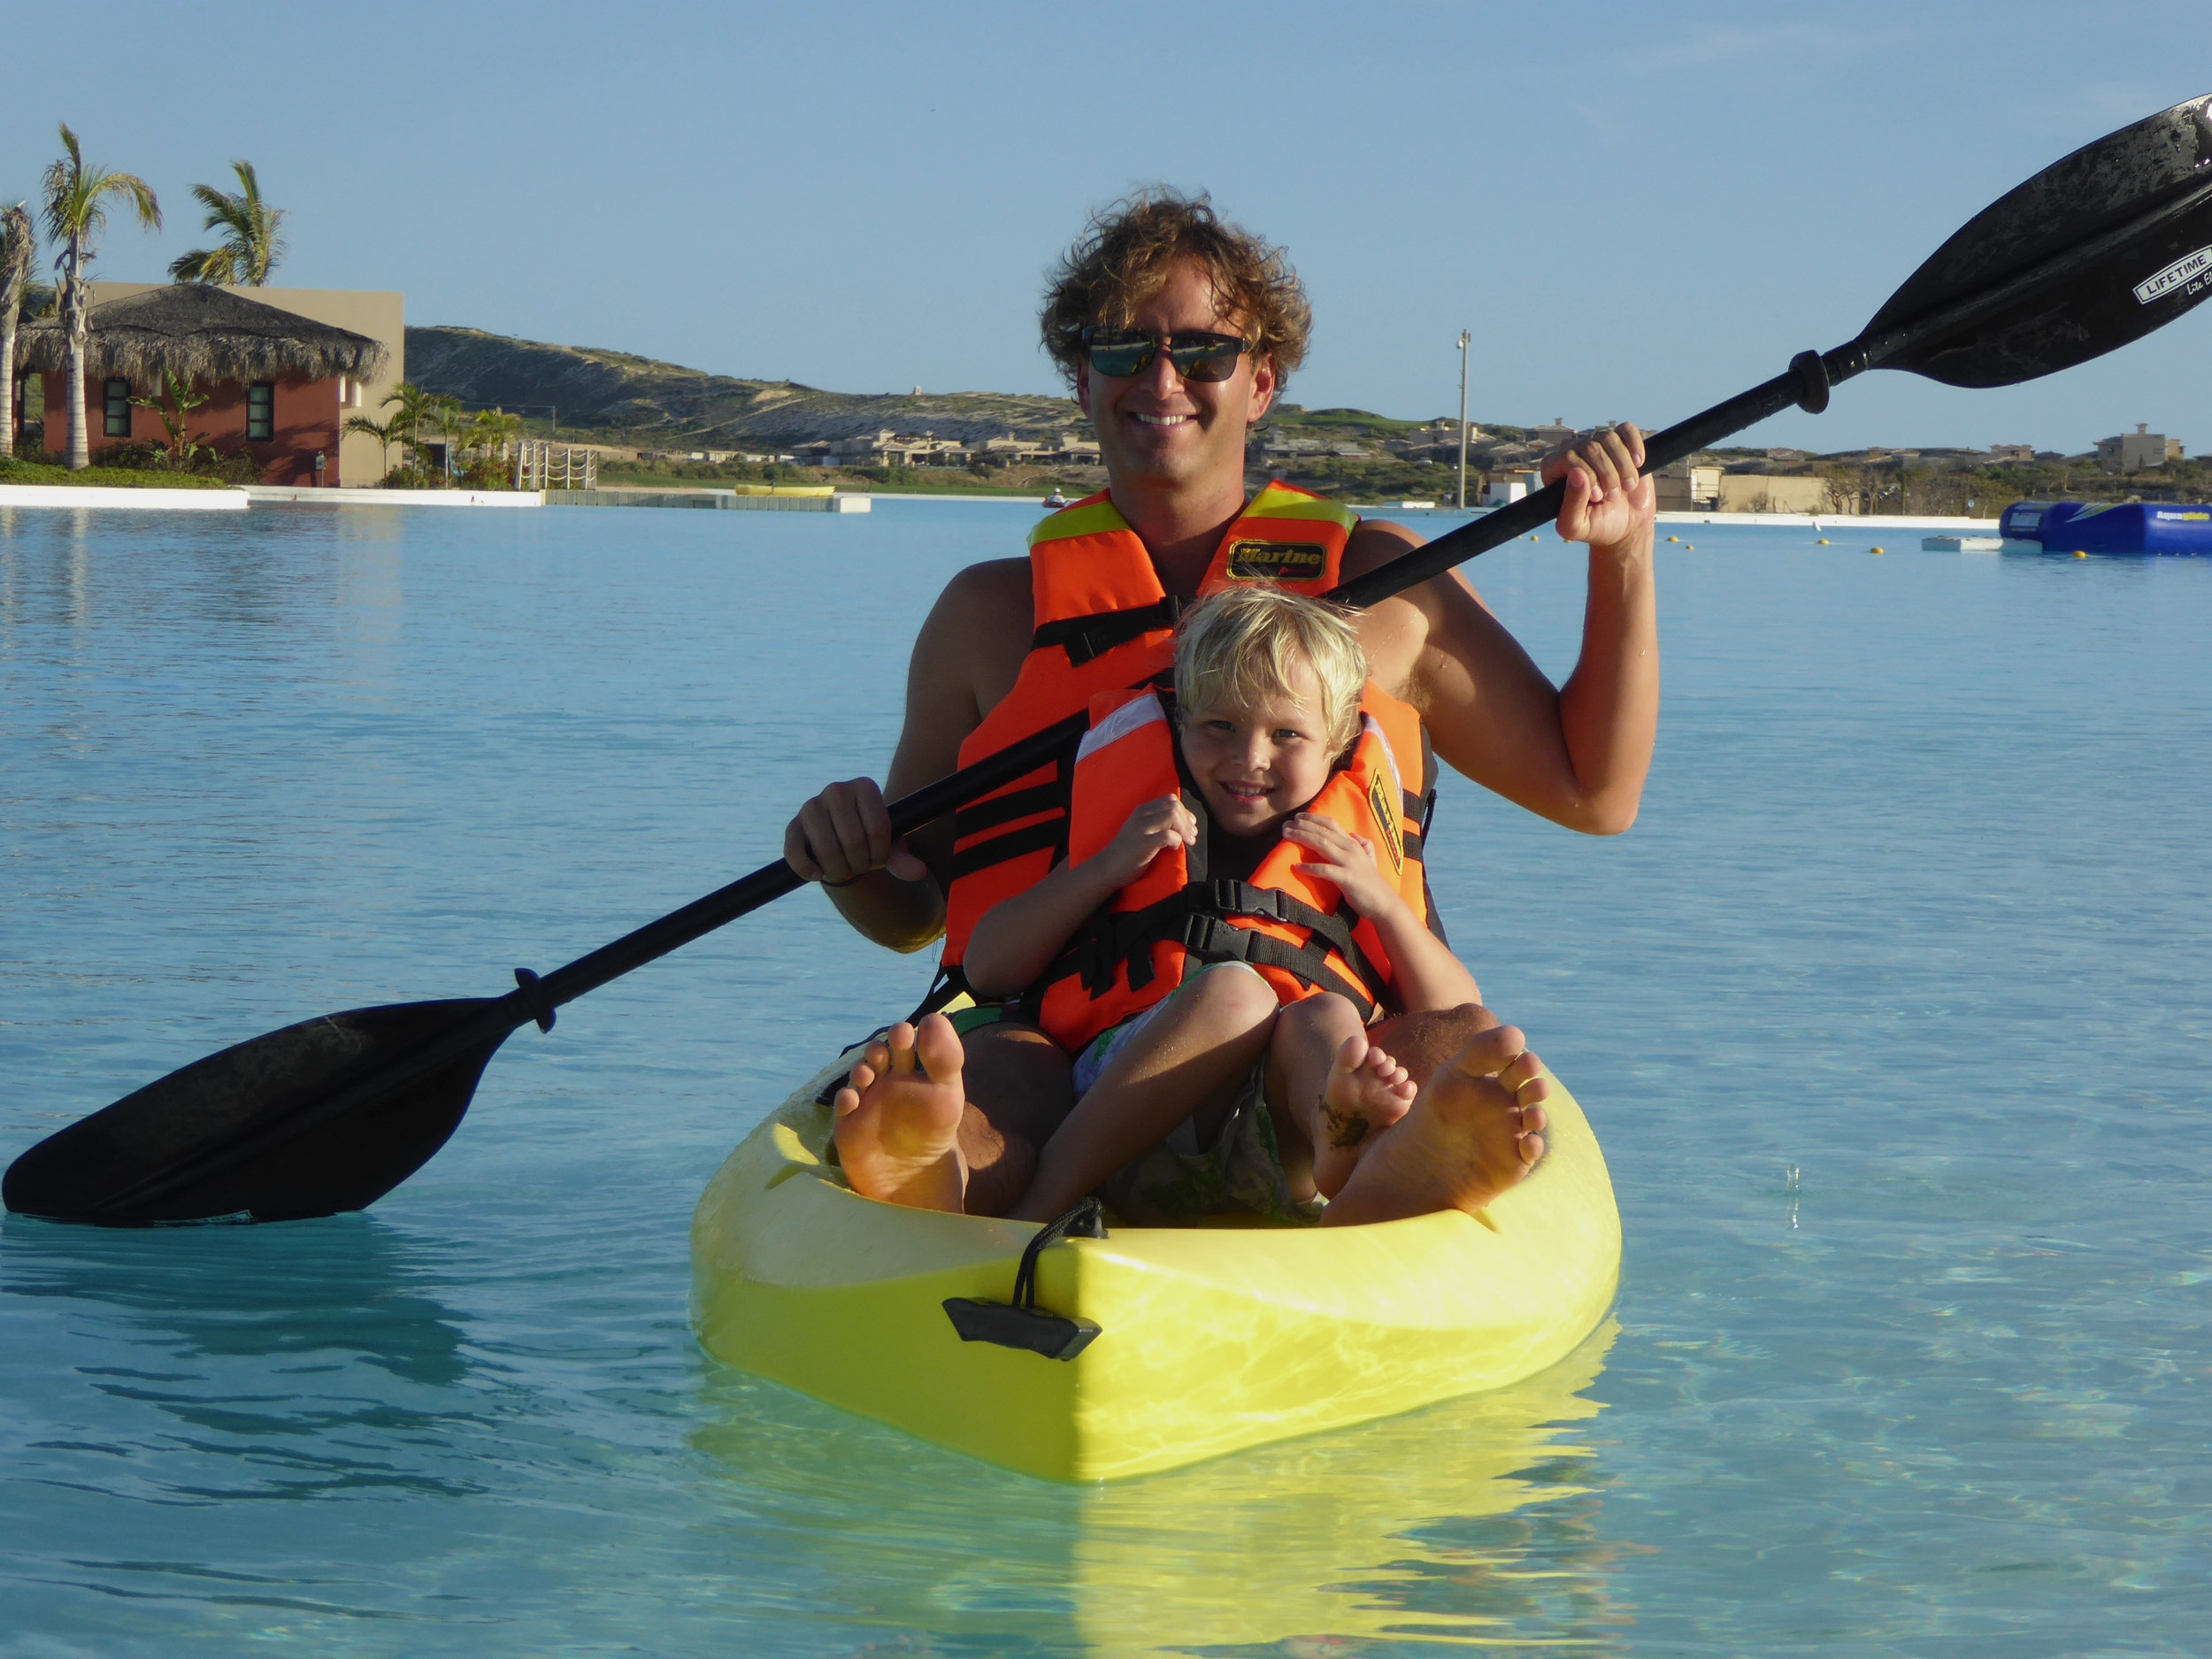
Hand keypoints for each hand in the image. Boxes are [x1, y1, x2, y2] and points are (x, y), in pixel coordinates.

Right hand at [784, 777, 927, 886]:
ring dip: (838, 871)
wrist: (841, 837)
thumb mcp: (890, 846)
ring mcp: (811, 806)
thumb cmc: (871, 839)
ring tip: (845, 871)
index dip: (880, 854)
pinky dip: (808, 870)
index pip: (877, 829)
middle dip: (860, 865)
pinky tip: (818, 875)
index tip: (879, 858)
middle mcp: (836, 790)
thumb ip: (904, 859)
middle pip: (852, 842)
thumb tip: (920, 872)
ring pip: (826, 850)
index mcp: (864, 787)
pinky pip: (796, 853)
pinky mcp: (792, 826)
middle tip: (862, 867)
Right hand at [1095, 794, 1196, 885]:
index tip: (1190, 825)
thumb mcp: (1140, 830)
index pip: (1170, 800)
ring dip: (1185, 829)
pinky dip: (1177, 841)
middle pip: (1174, 806)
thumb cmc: (1127, 852)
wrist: (1107, 868)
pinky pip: (1168, 835)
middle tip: (1192, 836)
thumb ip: (1156, 822)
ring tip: (1188, 842)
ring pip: (1172, 816)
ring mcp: (1142, 828)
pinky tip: (1174, 849)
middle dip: (1187, 820)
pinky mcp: (1143, 843)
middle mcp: (1141, 815)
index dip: (1184, 811)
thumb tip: (1183, 820)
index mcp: (1142, 810)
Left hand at [1282, 813, 1402, 920]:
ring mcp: (1349, 863)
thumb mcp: (1370, 860)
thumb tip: (1354, 834)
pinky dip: (1310, 868)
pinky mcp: (1347, 878)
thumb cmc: (1372, 884)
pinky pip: (1325, 870)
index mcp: (1353, 844)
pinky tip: (1297, 868)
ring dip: (1302, 838)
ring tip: (1286, 836)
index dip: (1312, 818)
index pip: (1330, 824)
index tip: (1296, 817)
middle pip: (1322, 831)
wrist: (1385, 904)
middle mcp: (1351, 848)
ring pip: (1322, 844)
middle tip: (1284, 825)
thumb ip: (1364, 846)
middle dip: (1302, 826)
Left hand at [1540, 422, 1654, 552]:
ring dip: (1623, 466)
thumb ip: (1570, 505)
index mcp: (1554, 470)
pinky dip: (1635, 446)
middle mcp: (1573, 452)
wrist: (1626, 526)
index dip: (1588, 475)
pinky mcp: (1620, 442)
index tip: (1598, 496)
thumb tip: (1576, 473)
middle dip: (1607, 475)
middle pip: (1591, 448)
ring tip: (1627, 486)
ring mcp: (1597, 445)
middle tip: (1613, 496)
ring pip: (1609, 438)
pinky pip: (1626, 429)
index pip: (1568, 457)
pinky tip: (1638, 464)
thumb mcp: (1576, 526)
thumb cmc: (1596, 526)